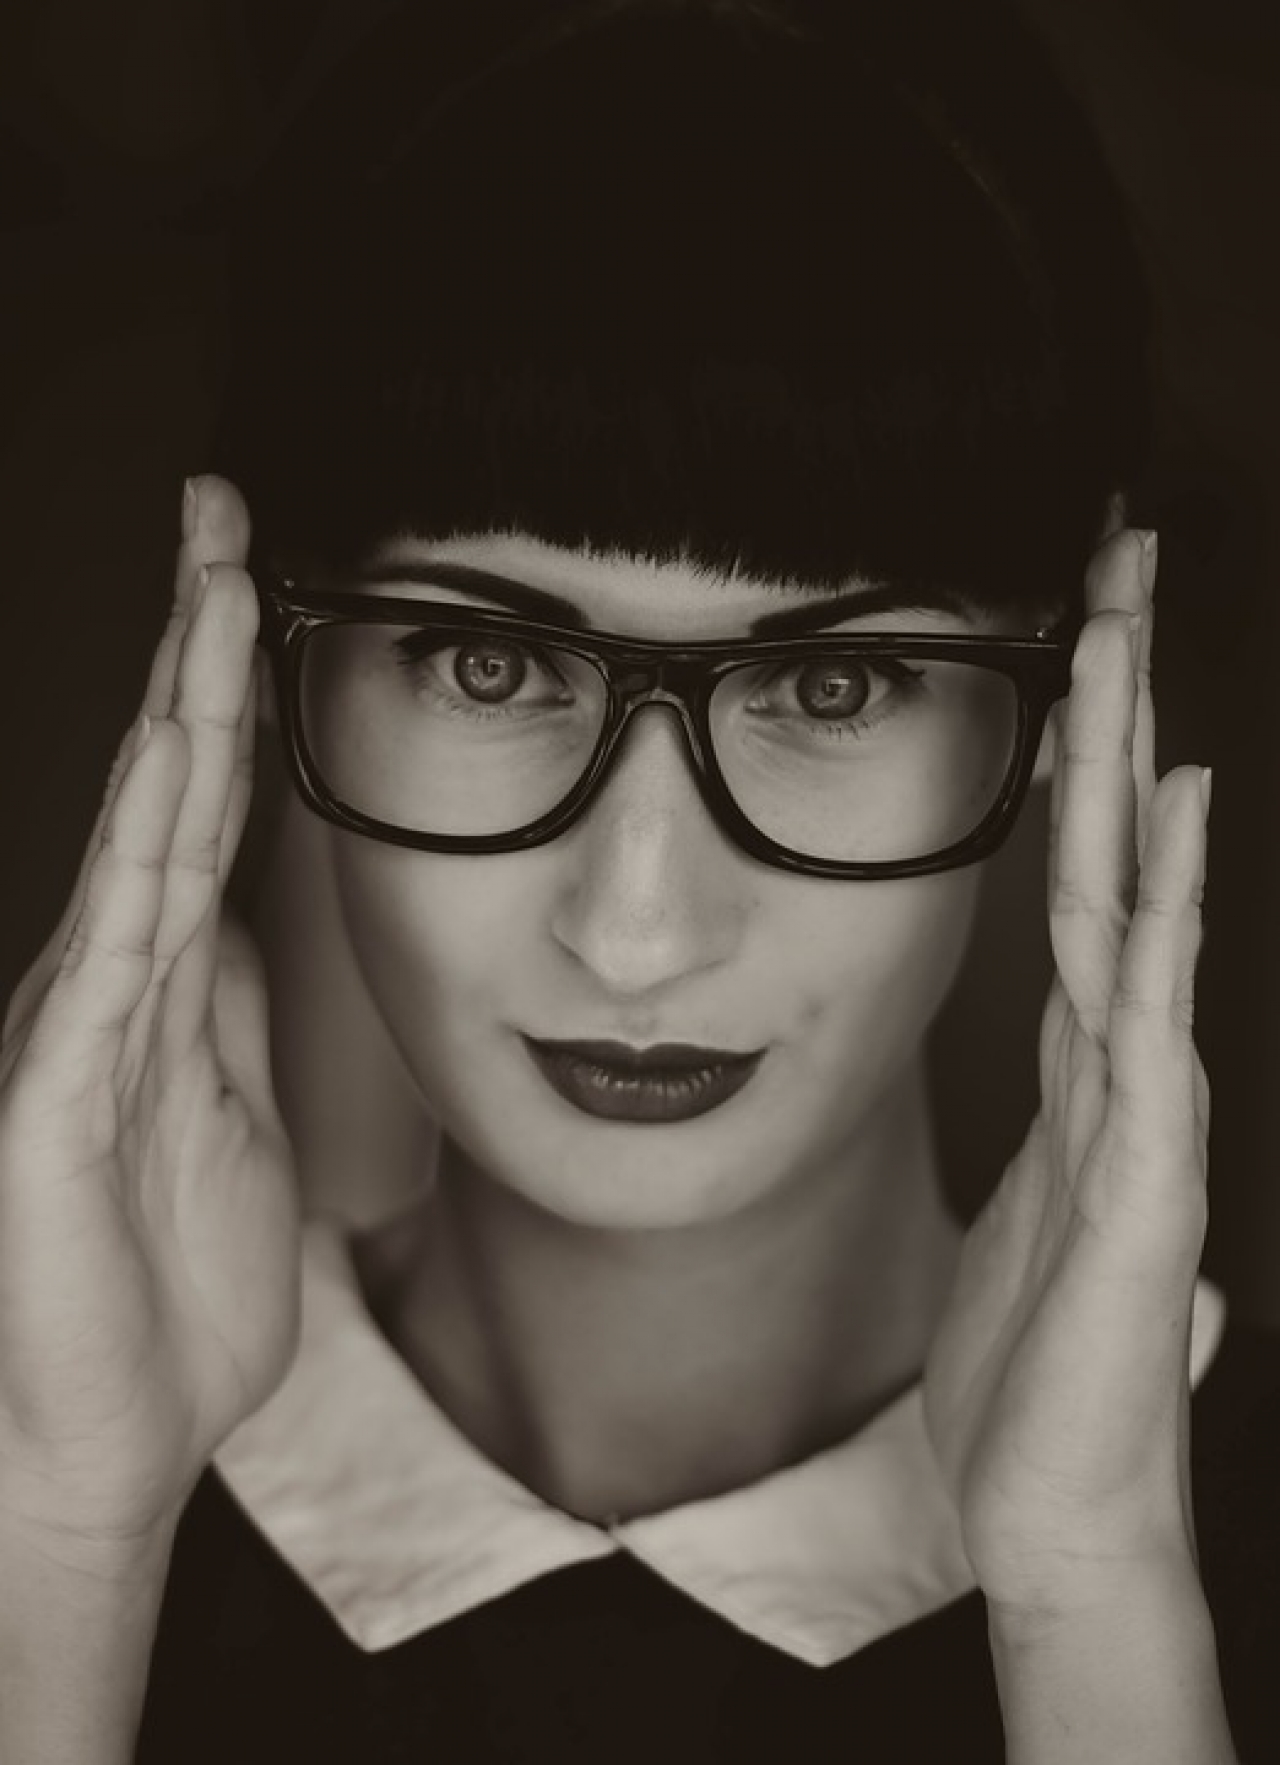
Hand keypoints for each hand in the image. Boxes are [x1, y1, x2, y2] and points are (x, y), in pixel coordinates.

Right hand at [0, 476, 299, 1555]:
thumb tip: (260, 924)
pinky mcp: (56, 1089)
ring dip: (174, 707)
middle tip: (221, 519)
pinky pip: (110, 949)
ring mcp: (80, 1023)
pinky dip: (137, 850)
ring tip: (205, 588)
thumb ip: (242, 1019)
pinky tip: (160, 767)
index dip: (225, 692)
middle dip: (194, 646)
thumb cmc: (167, 1293)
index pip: (199, 806)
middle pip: (161, 781)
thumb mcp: (239, 1119)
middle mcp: (114, 978)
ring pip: (136, 831)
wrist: (105, 1439)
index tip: (254, 580)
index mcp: (164, 985)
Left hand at [923, 529, 1211, 1624]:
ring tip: (1124, 642)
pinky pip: (1148, 1011)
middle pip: (1112, 856)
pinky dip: (1160, 907)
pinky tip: (1178, 814)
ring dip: (1129, 769)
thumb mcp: (1023, 1220)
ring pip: (1131, 900)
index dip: (1076, 767)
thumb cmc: (1034, 1367)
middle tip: (1112, 577)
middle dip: (1110, 715)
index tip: (1064, 648)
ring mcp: (1140, 1107)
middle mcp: (1118, 1064)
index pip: (1076, 881)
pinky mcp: (1145, 1170)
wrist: (1059, 1507)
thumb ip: (1059, 1148)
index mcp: (1076, 1068)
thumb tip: (1095, 1109)